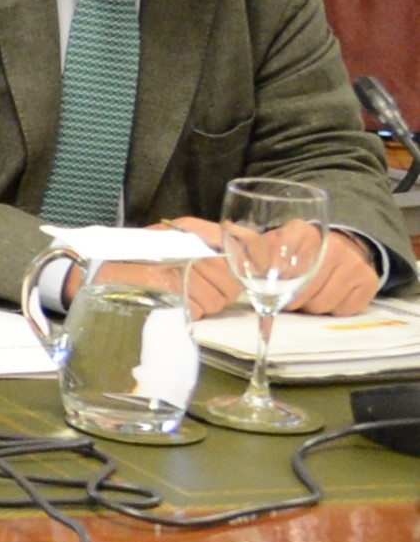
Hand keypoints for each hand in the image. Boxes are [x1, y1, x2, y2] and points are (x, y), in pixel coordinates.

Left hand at [163, 215, 385, 317]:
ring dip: (307, 305)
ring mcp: (350, 264)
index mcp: (295, 233)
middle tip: (285, 291)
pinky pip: (343, 309)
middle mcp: (327, 247)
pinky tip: (325, 294)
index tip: (262, 288)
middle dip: (286, 299)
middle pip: (296, 296)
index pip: (275, 271)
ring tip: (304, 291)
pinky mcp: (366, 281)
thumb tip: (175, 231)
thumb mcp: (255, 239)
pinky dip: (332, 307)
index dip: (265, 287)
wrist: (337, 240)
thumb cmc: (287, 245)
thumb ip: (224, 238)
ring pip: (318, 306)